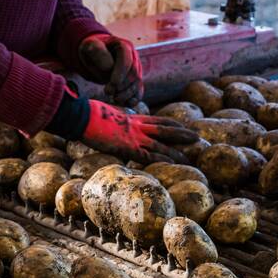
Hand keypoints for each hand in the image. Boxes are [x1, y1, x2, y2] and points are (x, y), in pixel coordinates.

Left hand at [78, 34, 142, 107]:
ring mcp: (135, 69)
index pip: (126, 59)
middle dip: (122, 85)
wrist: (95, 55)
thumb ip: (97, 52)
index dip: (121, 72)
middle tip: (108, 92)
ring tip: (114, 98)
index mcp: (123, 46)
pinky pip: (138, 91)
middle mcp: (133, 57)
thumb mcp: (90, 46)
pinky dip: (134, 99)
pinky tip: (127, 104)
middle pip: (133, 73)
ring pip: (137, 83)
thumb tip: (109, 67)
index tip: (113, 83)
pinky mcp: (134, 81)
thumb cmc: (92, 49)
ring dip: (127, 93)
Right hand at [81, 99, 196, 163]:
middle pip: (165, 129)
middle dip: (181, 133)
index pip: (156, 120)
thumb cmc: (86, 114)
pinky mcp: (126, 147)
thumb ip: (112, 119)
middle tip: (196, 138)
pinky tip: (172, 163)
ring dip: (177, 150)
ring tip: (190, 156)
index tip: (182, 126)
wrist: (81, 116)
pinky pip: (148, 154)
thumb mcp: (103, 114)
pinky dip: (161, 158)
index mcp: (131, 118)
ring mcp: (133, 136)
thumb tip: (109, 123)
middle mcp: (136, 126)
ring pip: (161, 143)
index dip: (171, 124)